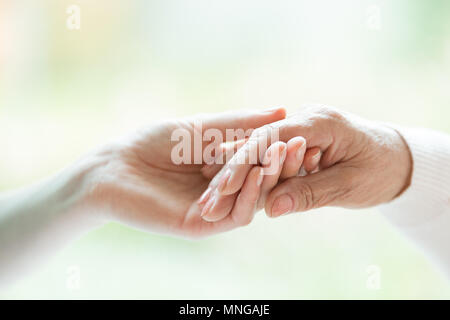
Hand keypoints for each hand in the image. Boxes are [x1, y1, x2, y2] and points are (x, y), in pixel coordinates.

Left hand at [81, 108, 285, 236]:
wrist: (115, 167)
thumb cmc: (153, 143)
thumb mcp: (202, 128)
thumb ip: (239, 123)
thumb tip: (282, 108)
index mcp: (226, 169)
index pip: (262, 162)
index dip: (281, 149)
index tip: (301, 132)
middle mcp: (225, 191)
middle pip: (262, 181)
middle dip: (281, 164)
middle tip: (300, 144)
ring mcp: (216, 209)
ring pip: (253, 199)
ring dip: (270, 178)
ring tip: (282, 154)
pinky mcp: (203, 224)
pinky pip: (235, 214)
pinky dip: (248, 195)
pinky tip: (256, 174)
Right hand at [209, 106, 412, 217]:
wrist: (395, 158)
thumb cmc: (379, 170)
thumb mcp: (350, 185)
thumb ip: (311, 193)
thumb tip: (272, 209)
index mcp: (319, 122)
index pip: (271, 140)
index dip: (244, 163)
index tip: (221, 188)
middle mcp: (303, 120)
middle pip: (257, 144)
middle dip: (231, 172)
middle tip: (206, 201)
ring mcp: (297, 128)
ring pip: (257, 150)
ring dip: (232, 174)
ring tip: (209, 199)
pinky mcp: (294, 140)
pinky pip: (266, 155)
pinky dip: (247, 172)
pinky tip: (223, 186)